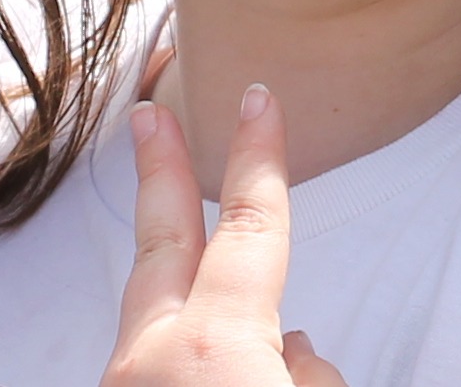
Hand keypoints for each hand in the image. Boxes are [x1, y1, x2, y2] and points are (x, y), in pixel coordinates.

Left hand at [100, 88, 349, 386]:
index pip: (248, 229)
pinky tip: (216, 380)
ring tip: (245, 332)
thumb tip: (293, 354)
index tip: (258, 102)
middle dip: (162, 172)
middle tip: (150, 116)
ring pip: (160, 319)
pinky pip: (161, 366)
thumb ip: (310, 374)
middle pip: (162, 243)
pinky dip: (193, 359)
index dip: (259, 160)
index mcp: (212, 346)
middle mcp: (152, 359)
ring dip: (190, 295)